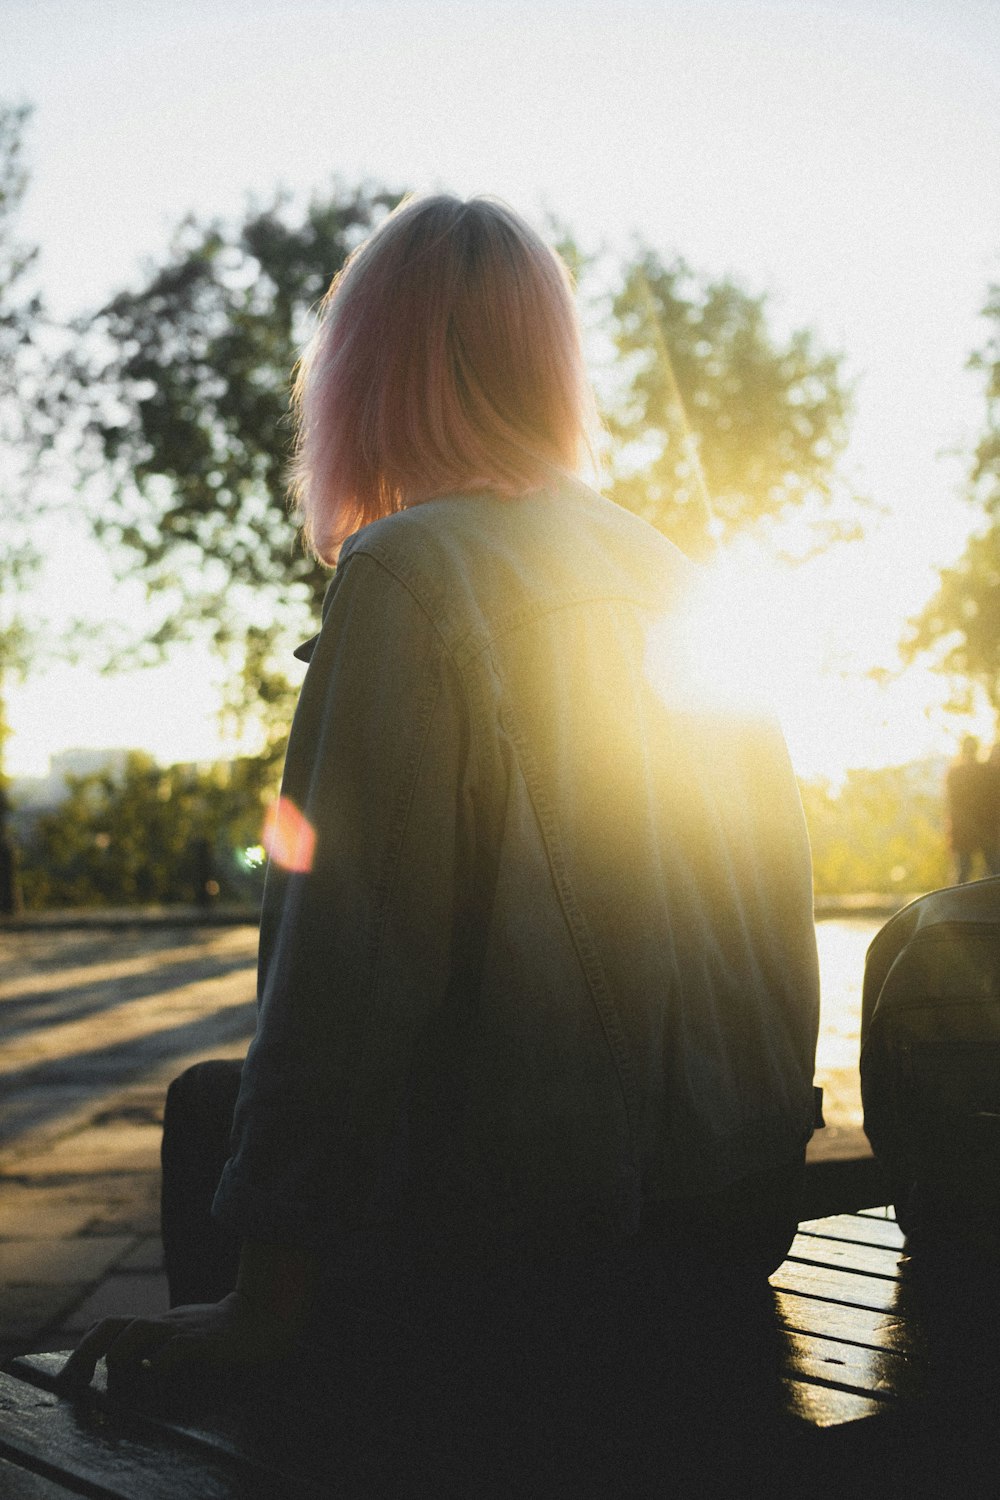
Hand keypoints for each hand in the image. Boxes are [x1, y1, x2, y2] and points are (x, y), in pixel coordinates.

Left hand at [55, 1288, 294, 1393]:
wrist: (264, 1318)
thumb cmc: (222, 1339)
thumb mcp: (185, 1341)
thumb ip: (159, 1355)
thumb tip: (131, 1386)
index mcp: (155, 1327)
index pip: (108, 1327)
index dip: (85, 1350)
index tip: (72, 1379)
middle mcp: (163, 1324)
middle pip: (112, 1326)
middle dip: (86, 1353)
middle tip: (77, 1383)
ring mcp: (182, 1330)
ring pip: (137, 1332)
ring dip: (119, 1360)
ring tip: (118, 1389)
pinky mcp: (204, 1341)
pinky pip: (174, 1349)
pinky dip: (158, 1363)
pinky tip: (153, 1375)